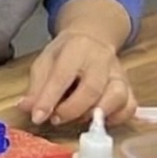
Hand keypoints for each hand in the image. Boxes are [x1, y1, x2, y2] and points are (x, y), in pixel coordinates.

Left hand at [19, 31, 135, 126]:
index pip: (62, 76)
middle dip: (71, 109)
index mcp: (76, 48)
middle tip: (56, 118)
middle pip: (92, 88)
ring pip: (117, 96)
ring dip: (96, 114)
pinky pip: (130, 106)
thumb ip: (37, 86)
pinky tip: (100, 120)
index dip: (48, 99)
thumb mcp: (45, 61)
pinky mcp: (129, 87)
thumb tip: (27, 108)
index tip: (37, 117)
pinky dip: (117, 118)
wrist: (94, 37)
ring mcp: (119, 74)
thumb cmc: (66, 53)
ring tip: (78, 119)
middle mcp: (102, 60)